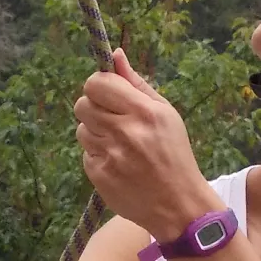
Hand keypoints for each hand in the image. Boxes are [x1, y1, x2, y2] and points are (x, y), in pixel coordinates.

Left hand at [73, 48, 219, 238]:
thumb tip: (114, 55)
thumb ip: (136, 84)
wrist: (178, 205)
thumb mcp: (165, 114)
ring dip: (95, 133)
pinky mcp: (99, 176)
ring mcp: (110, 156)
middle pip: (83, 104)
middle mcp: (125, 132)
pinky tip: (118, 163)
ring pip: (81, 129)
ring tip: (119, 145)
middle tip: (112, 120)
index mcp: (144, 112)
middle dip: (94, 108)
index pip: (98, 83)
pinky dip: (98, 156)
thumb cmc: (174, 154)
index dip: (99, 86)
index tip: (107, 94)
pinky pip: (86, 154)